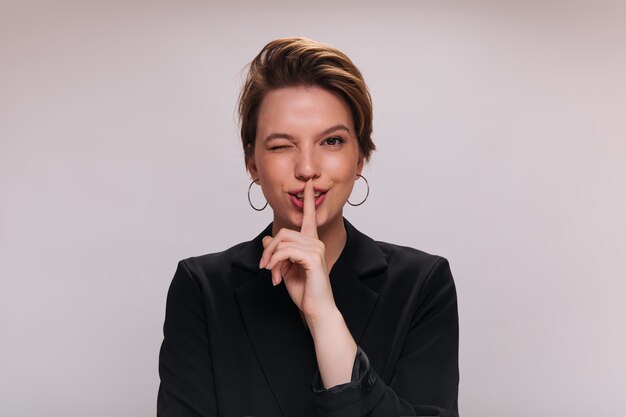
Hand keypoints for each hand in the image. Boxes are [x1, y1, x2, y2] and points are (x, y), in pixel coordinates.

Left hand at [259, 179, 335, 318]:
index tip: (309, 183)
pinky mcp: (313, 257)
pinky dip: (276, 263)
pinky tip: (278, 277)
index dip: (308, 199)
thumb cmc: (305, 291)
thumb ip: (277, 253)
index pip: (310, 216)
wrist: (316, 310)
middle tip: (265, 268)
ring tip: (273, 276)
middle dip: (269, 250)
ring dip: (271, 259)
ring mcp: (316, 249)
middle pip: (283, 232)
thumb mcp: (284, 269)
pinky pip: (285, 251)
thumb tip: (267, 239)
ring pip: (282, 241)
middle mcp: (316, 242)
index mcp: (311, 243)